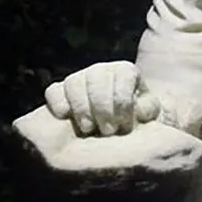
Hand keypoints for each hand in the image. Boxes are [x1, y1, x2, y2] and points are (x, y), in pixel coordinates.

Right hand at [43, 60, 159, 135]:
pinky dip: (57, 101)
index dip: (123, 101)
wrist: (117, 126)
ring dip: (81, 107)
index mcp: (125, 71)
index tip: (124, 124)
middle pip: (97, 76)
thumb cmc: (135, 119)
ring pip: (74, 81)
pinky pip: (53, 90)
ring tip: (88, 129)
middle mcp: (101, 70)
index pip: (123, 75)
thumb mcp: (148, 114)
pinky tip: (64, 115)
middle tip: (107, 131)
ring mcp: (80, 78)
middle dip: (102, 106)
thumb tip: (139, 109)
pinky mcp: (60, 92)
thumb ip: (148, 109)